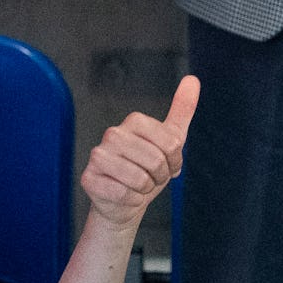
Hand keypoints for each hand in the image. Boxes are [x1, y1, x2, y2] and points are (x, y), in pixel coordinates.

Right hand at [81, 75, 199, 226]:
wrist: (125, 202)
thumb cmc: (147, 170)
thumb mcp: (170, 141)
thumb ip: (181, 110)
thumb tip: (193, 80)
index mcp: (134, 122)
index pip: (172, 144)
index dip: (174, 161)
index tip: (166, 164)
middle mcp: (113, 134)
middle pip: (157, 160)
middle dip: (160, 176)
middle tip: (151, 177)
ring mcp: (98, 155)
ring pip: (140, 179)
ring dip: (145, 189)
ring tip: (137, 185)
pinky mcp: (89, 178)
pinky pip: (124, 194)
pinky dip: (131, 200)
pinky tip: (124, 195)